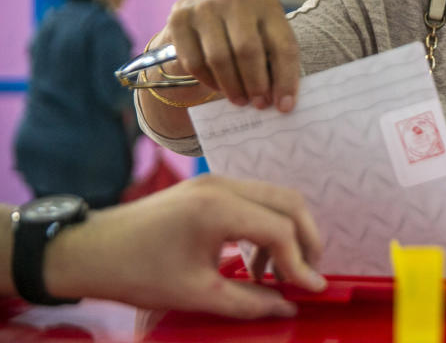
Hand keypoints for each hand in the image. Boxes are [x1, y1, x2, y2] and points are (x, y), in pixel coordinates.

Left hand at [46, 175, 326, 317]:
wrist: (88, 250)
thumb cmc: (137, 273)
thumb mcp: (195, 294)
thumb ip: (249, 302)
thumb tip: (289, 309)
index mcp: (219, 208)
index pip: (280, 229)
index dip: (301, 262)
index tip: (312, 291)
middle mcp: (224, 185)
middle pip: (288, 202)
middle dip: (306, 239)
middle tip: (307, 275)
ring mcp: (216, 182)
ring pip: (274, 198)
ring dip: (286, 232)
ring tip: (278, 274)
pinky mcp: (208, 188)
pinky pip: (254, 201)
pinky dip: (266, 226)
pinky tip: (255, 261)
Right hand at [162, 0, 299, 110]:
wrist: (204, 12)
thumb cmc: (245, 32)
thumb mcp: (265, 37)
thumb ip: (274, 63)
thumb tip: (280, 101)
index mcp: (268, 4)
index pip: (283, 45)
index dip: (286, 79)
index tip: (284, 107)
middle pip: (247, 50)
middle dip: (255, 84)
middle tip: (259, 105)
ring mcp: (205, 6)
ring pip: (219, 58)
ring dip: (232, 86)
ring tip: (240, 100)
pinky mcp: (179, 18)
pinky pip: (194, 61)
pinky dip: (208, 80)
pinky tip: (219, 87)